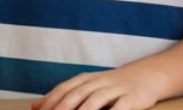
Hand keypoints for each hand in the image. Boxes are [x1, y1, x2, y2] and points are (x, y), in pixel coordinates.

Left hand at [31, 66, 159, 109]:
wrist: (147, 75)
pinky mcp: (132, 97)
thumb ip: (62, 96)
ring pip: (97, 99)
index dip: (51, 101)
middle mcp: (99, 82)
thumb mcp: (86, 87)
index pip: (64, 89)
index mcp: (86, 79)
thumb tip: (35, 106)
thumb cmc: (111, 86)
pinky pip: (121, 106)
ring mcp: (116, 89)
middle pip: (78, 93)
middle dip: (63, 107)